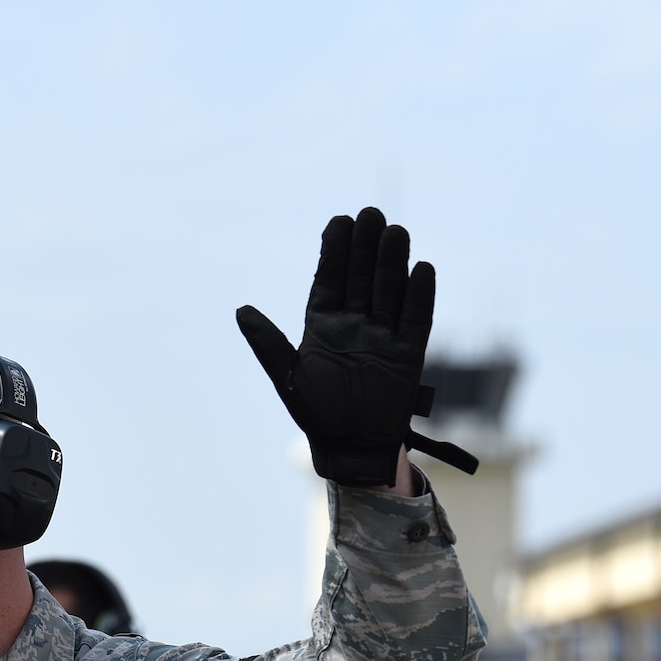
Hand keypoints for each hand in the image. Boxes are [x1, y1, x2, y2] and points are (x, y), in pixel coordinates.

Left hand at [236, 208, 440, 486]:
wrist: (352, 446)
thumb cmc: (316, 414)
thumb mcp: (288, 377)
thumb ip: (268, 343)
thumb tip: (241, 310)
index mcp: (322, 327)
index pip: (329, 281)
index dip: (334, 252)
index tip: (338, 221)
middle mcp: (354, 325)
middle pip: (362, 277)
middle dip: (364, 247)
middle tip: (369, 213)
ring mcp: (384, 335)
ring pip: (389, 290)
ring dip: (391, 261)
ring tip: (394, 231)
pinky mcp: (410, 351)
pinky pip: (417, 317)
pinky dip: (419, 294)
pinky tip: (420, 269)